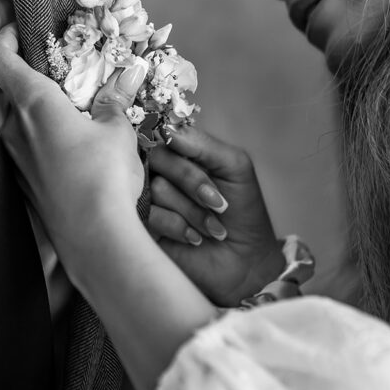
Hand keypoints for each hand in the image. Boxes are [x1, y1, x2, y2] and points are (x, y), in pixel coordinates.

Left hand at [0, 25, 144, 259]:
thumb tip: (123, 81)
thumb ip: (114, 102)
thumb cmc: (104, 176)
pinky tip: (74, 150)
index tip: (21, 31)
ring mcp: (14, 159)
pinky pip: (27, 150)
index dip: (4, 38)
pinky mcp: (22, 184)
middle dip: (34, 78)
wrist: (94, 238)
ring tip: (77, 114)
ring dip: (41, 112)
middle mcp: (13, 129)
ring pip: (19, 122)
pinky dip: (44, 140)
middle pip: (10, 90)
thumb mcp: (119, 131)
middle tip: (67, 75)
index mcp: (33, 104)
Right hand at [148, 125, 283, 304]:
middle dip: (194, 181)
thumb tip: (167, 129)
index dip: (184, 147)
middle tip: (219, 202)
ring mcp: (149, 200)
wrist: (246, 260)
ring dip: (193, 210)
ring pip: (156, 188)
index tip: (205, 163)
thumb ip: (203, 144)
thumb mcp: (234, 167)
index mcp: (181, 153)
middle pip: (158, 157)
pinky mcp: (142, 228)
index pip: (166, 132)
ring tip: (213, 227)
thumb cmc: (243, 211)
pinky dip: (180, 226)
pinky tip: (195, 238)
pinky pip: (150, 215)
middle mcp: (160, 172)